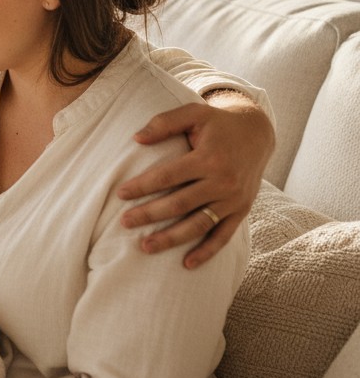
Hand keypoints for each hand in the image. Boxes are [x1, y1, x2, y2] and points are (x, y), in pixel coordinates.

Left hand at [117, 96, 273, 268]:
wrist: (258, 133)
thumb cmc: (218, 124)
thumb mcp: (194, 113)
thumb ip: (164, 122)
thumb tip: (136, 138)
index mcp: (209, 158)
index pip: (168, 176)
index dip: (143, 186)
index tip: (120, 194)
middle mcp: (223, 181)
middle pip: (180, 204)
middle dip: (150, 214)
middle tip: (125, 222)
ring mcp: (234, 199)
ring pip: (198, 225)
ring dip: (171, 238)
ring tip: (145, 247)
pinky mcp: (241, 211)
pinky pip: (223, 236)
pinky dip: (206, 252)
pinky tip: (186, 264)